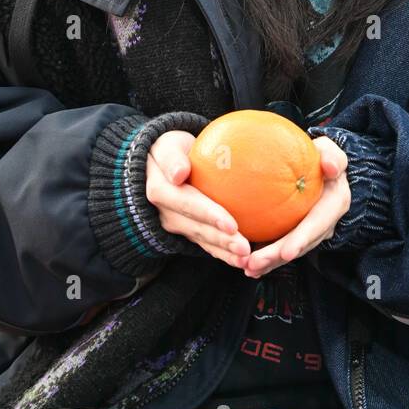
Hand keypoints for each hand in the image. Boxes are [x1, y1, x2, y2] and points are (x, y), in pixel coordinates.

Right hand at [147, 130, 253, 267]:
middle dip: (222, 241)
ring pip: (203, 240)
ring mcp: (178, 225)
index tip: (232, 225)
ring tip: (247, 260)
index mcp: (161, 191)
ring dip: (225, 252)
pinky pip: (207, 244)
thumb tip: (179, 174)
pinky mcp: (188, 231)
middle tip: (245, 250)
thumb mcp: (167, 146)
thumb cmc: (171, 149)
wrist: (161, 163)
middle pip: (198, 228)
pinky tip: (242, 262)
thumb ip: (172, 159)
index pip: (188, 204)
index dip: (210, 216)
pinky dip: (224, 254)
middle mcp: (167, 213)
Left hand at [241, 135, 349, 277]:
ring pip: (288, 252)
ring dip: (269, 263)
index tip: (287, 252)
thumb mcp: (332, 153)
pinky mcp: (295, 234)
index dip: (301, 239)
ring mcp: (309, 233)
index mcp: (332, 206)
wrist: (325, 172)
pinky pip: (280, 248)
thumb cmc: (324, 159)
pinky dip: (265, 258)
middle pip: (299, 245)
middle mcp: (323, 225)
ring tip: (246, 268)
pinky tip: (245, 264)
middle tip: (254, 263)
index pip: (316, 225)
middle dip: (277, 257)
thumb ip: (332, 157)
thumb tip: (330, 167)